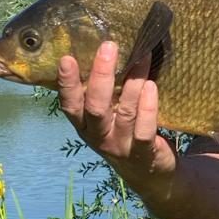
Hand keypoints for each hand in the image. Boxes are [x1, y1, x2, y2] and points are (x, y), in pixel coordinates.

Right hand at [57, 41, 177, 193]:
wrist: (150, 172)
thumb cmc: (126, 130)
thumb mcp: (110, 113)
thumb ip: (106, 90)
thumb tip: (108, 47)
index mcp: (85, 125)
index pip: (70, 104)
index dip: (67, 83)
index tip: (67, 58)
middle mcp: (98, 137)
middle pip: (95, 106)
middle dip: (101, 76)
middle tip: (109, 47)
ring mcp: (120, 147)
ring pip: (124, 113)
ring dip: (132, 84)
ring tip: (142, 58)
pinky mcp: (143, 154)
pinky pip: (144, 130)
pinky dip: (148, 108)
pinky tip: (151, 86)